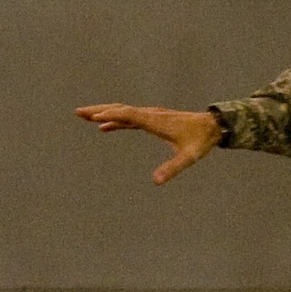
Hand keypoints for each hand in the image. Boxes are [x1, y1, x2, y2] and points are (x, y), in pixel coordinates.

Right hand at [76, 103, 220, 184]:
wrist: (211, 127)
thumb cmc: (200, 141)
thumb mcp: (188, 157)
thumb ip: (172, 169)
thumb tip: (156, 182)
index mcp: (155, 120)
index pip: (129, 115)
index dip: (112, 116)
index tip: (95, 118)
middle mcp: (150, 115)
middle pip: (120, 109)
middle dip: (99, 110)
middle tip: (78, 112)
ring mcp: (150, 116)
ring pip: (122, 112)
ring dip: (103, 113)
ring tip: (84, 116)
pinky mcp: (151, 120)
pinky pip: (128, 118)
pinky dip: (114, 121)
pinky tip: (104, 127)